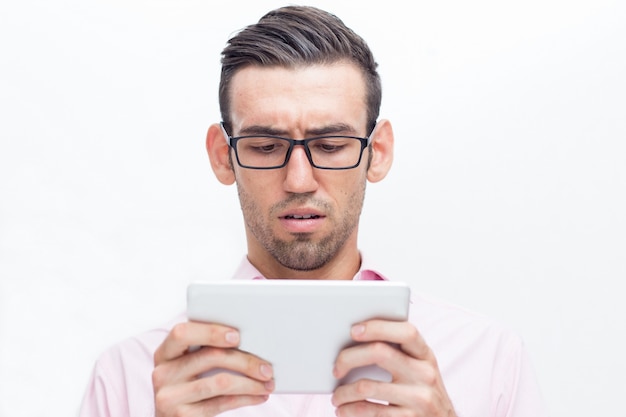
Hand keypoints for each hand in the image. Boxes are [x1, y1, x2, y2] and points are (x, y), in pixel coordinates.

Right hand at [152, 321, 274, 416]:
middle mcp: (163, 373)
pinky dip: (246, 398)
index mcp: (165, 352)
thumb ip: (206, 350)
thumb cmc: (188, 385)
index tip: (237, 336)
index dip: (210, 332)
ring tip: (268, 383)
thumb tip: (251, 341)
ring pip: (220, 382)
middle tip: (267, 367)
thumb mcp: (188, 365)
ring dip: (251, 383)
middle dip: (244, 360)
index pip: (182, 333)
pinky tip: (259, 396)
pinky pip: (221, 403)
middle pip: (209, 357)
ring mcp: (169, 397)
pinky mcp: (182, 416)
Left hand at [331, 320, 456, 416]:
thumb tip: (354, 340)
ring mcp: (419, 398)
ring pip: (366, 386)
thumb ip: (398, 353)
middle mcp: (425, 374)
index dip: (377, 327)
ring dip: (343, 392)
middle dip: (348, 358)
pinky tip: (343, 410)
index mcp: (425, 355)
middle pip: (379, 352)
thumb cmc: (421, 393)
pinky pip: (370, 411)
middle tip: (336, 369)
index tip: (353, 330)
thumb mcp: (419, 370)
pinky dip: (349, 411)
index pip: (406, 331)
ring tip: (336, 396)